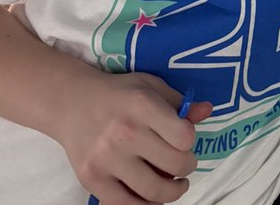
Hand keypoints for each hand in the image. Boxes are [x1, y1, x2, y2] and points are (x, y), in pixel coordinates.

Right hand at [55, 70, 212, 204]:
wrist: (72, 103)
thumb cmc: (119, 93)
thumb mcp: (150, 86)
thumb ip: (179, 102)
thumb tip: (208, 111)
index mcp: (142, 105)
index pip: (185, 137)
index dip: (190, 140)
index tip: (184, 138)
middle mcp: (125, 133)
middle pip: (174, 165)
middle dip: (186, 167)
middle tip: (184, 164)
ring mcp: (107, 159)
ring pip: (154, 191)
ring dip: (173, 192)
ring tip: (176, 185)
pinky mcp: (92, 179)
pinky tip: (152, 198)